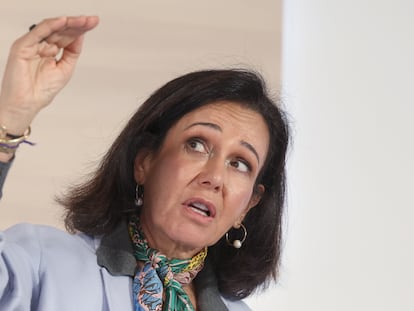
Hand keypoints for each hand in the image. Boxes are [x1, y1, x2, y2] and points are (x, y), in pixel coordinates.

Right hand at [0, 16, 98, 134]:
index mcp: (50, 50)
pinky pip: (38, 32)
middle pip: (61, 30)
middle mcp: (41, 45)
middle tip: (92, 20)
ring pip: (51, 28)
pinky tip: (63, 21)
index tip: (94, 23)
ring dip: (68, 23)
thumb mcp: (65, 68)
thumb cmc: (42, 90)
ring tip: (83, 20)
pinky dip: (51, 26)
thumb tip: (81, 35)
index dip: (80, 29)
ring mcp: (32, 44)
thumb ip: (72, 52)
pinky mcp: (22, 46)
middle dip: (78, 24)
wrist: (27, 103)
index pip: (67, 36)